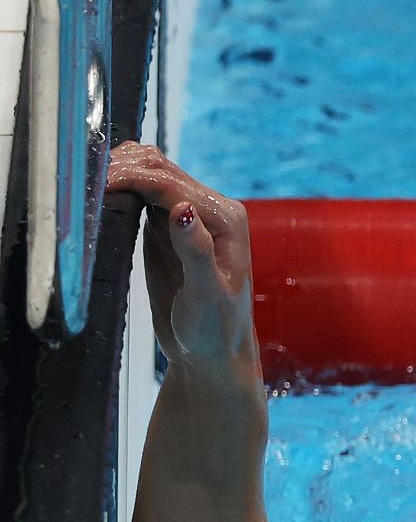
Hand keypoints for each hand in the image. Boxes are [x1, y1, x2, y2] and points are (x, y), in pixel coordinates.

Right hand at [105, 142, 257, 372]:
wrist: (210, 353)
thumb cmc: (214, 330)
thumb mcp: (206, 294)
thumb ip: (196, 251)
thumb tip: (182, 209)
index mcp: (226, 219)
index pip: (172, 184)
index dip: (134, 177)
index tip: (98, 182)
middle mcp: (210, 211)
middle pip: (160, 170)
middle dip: (123, 168)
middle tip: (83, 181)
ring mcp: (187, 217)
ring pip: (150, 176)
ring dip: (120, 172)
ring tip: (85, 182)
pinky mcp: (164, 229)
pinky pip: (141, 195)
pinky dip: (119, 187)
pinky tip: (96, 192)